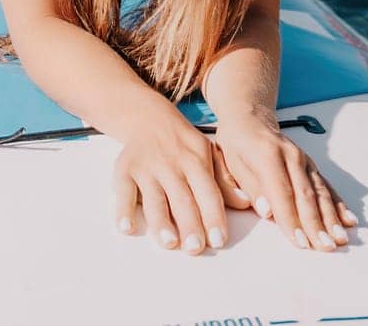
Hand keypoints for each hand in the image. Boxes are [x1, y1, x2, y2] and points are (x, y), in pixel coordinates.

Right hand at [110, 107, 251, 253]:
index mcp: (196, 161)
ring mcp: (146, 168)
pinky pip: (123, 191)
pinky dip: (123, 209)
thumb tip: (245, 202)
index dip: (213, 216)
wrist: (148, 119)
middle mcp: (171, 165)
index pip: (208, 192)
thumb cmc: (184, 146)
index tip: (218, 240)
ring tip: (169, 242)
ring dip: (161, 221)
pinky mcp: (124, 170)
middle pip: (182, 198)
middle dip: (189, 224)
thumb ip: (225, 180)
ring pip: (154, 197)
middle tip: (195, 248)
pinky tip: (126, 227)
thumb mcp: (208, 154)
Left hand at [212, 111, 357, 251]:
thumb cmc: (236, 145)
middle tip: (325, 246)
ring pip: (320, 192)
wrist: (250, 119)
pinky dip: (338, 204)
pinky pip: (327, 186)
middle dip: (316, 223)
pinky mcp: (311, 166)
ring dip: (331, 217)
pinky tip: (348, 220)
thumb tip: (266, 211)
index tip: (299, 242)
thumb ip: (243, 187)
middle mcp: (290, 156)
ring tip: (339, 238)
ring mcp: (304, 160)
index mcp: (267, 155)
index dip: (291, 219)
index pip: (281, 192)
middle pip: (306, 194)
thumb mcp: (227, 163)